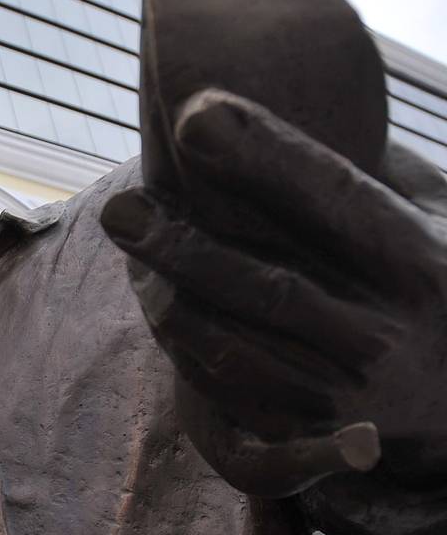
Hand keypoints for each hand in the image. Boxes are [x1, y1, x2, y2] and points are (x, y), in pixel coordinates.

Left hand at [102, 89, 446, 496]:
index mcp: (427, 265)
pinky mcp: (318, 440)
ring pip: (241, 354)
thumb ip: (390, 180)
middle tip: (120, 208)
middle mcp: (390, 335)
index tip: (193, 116)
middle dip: (187, 248)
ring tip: (127, 260)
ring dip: (175, 308)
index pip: (333, 200)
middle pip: (270, 287)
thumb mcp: (446, 227)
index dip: (262, 158)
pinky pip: (236, 400)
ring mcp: (353, 397)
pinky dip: (190, 355)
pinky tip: (157, 308)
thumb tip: (321, 94)